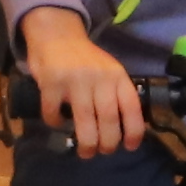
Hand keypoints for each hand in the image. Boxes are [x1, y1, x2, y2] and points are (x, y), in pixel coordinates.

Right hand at [16, 9, 145, 156]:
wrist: (56, 33)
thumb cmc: (85, 59)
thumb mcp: (109, 70)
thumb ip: (116, 93)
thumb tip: (126, 128)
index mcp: (117, 75)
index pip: (132, 107)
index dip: (134, 131)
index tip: (130, 147)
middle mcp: (99, 77)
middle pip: (109, 119)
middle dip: (108, 143)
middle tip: (103, 152)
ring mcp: (75, 80)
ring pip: (85, 121)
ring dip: (87, 143)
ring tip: (86, 152)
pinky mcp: (52, 82)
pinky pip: (55, 112)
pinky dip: (56, 123)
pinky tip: (58, 124)